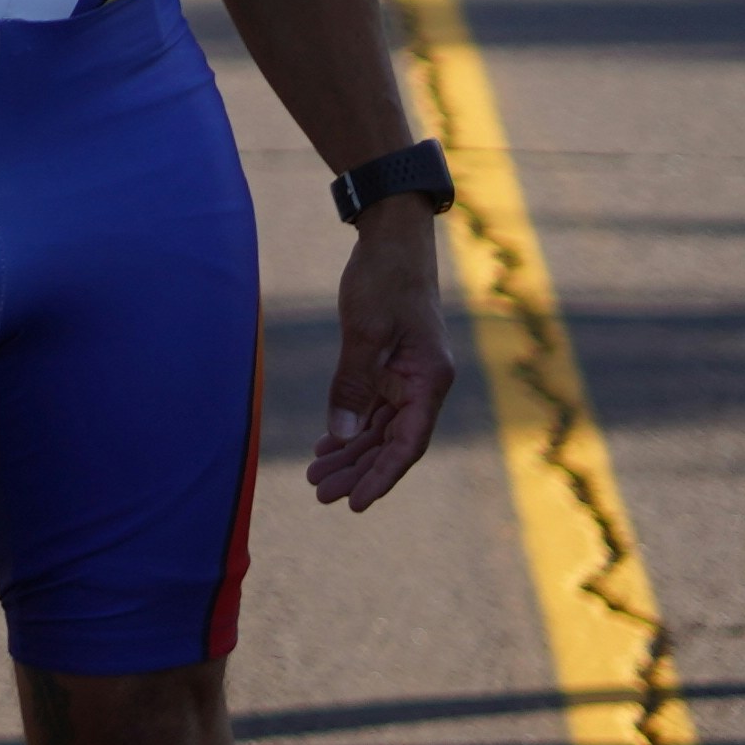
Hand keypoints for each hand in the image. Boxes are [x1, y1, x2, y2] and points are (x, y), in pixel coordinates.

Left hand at [307, 211, 455, 510]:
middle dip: (358, 472)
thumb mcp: (364, 331)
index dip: (382, 476)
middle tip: (321, 495)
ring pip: (378, 430)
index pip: (407, 443)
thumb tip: (339, 436)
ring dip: (350, 455)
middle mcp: (422, 385)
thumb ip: (352, 384)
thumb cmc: (384, 280)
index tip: (357, 503)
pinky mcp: (389, 368)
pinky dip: (350, 430)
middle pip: (391, 443)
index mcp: (428, 380)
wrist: (393, 240)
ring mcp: (406, 378)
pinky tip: (327, 449)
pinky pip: (371, 411)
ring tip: (316, 480)